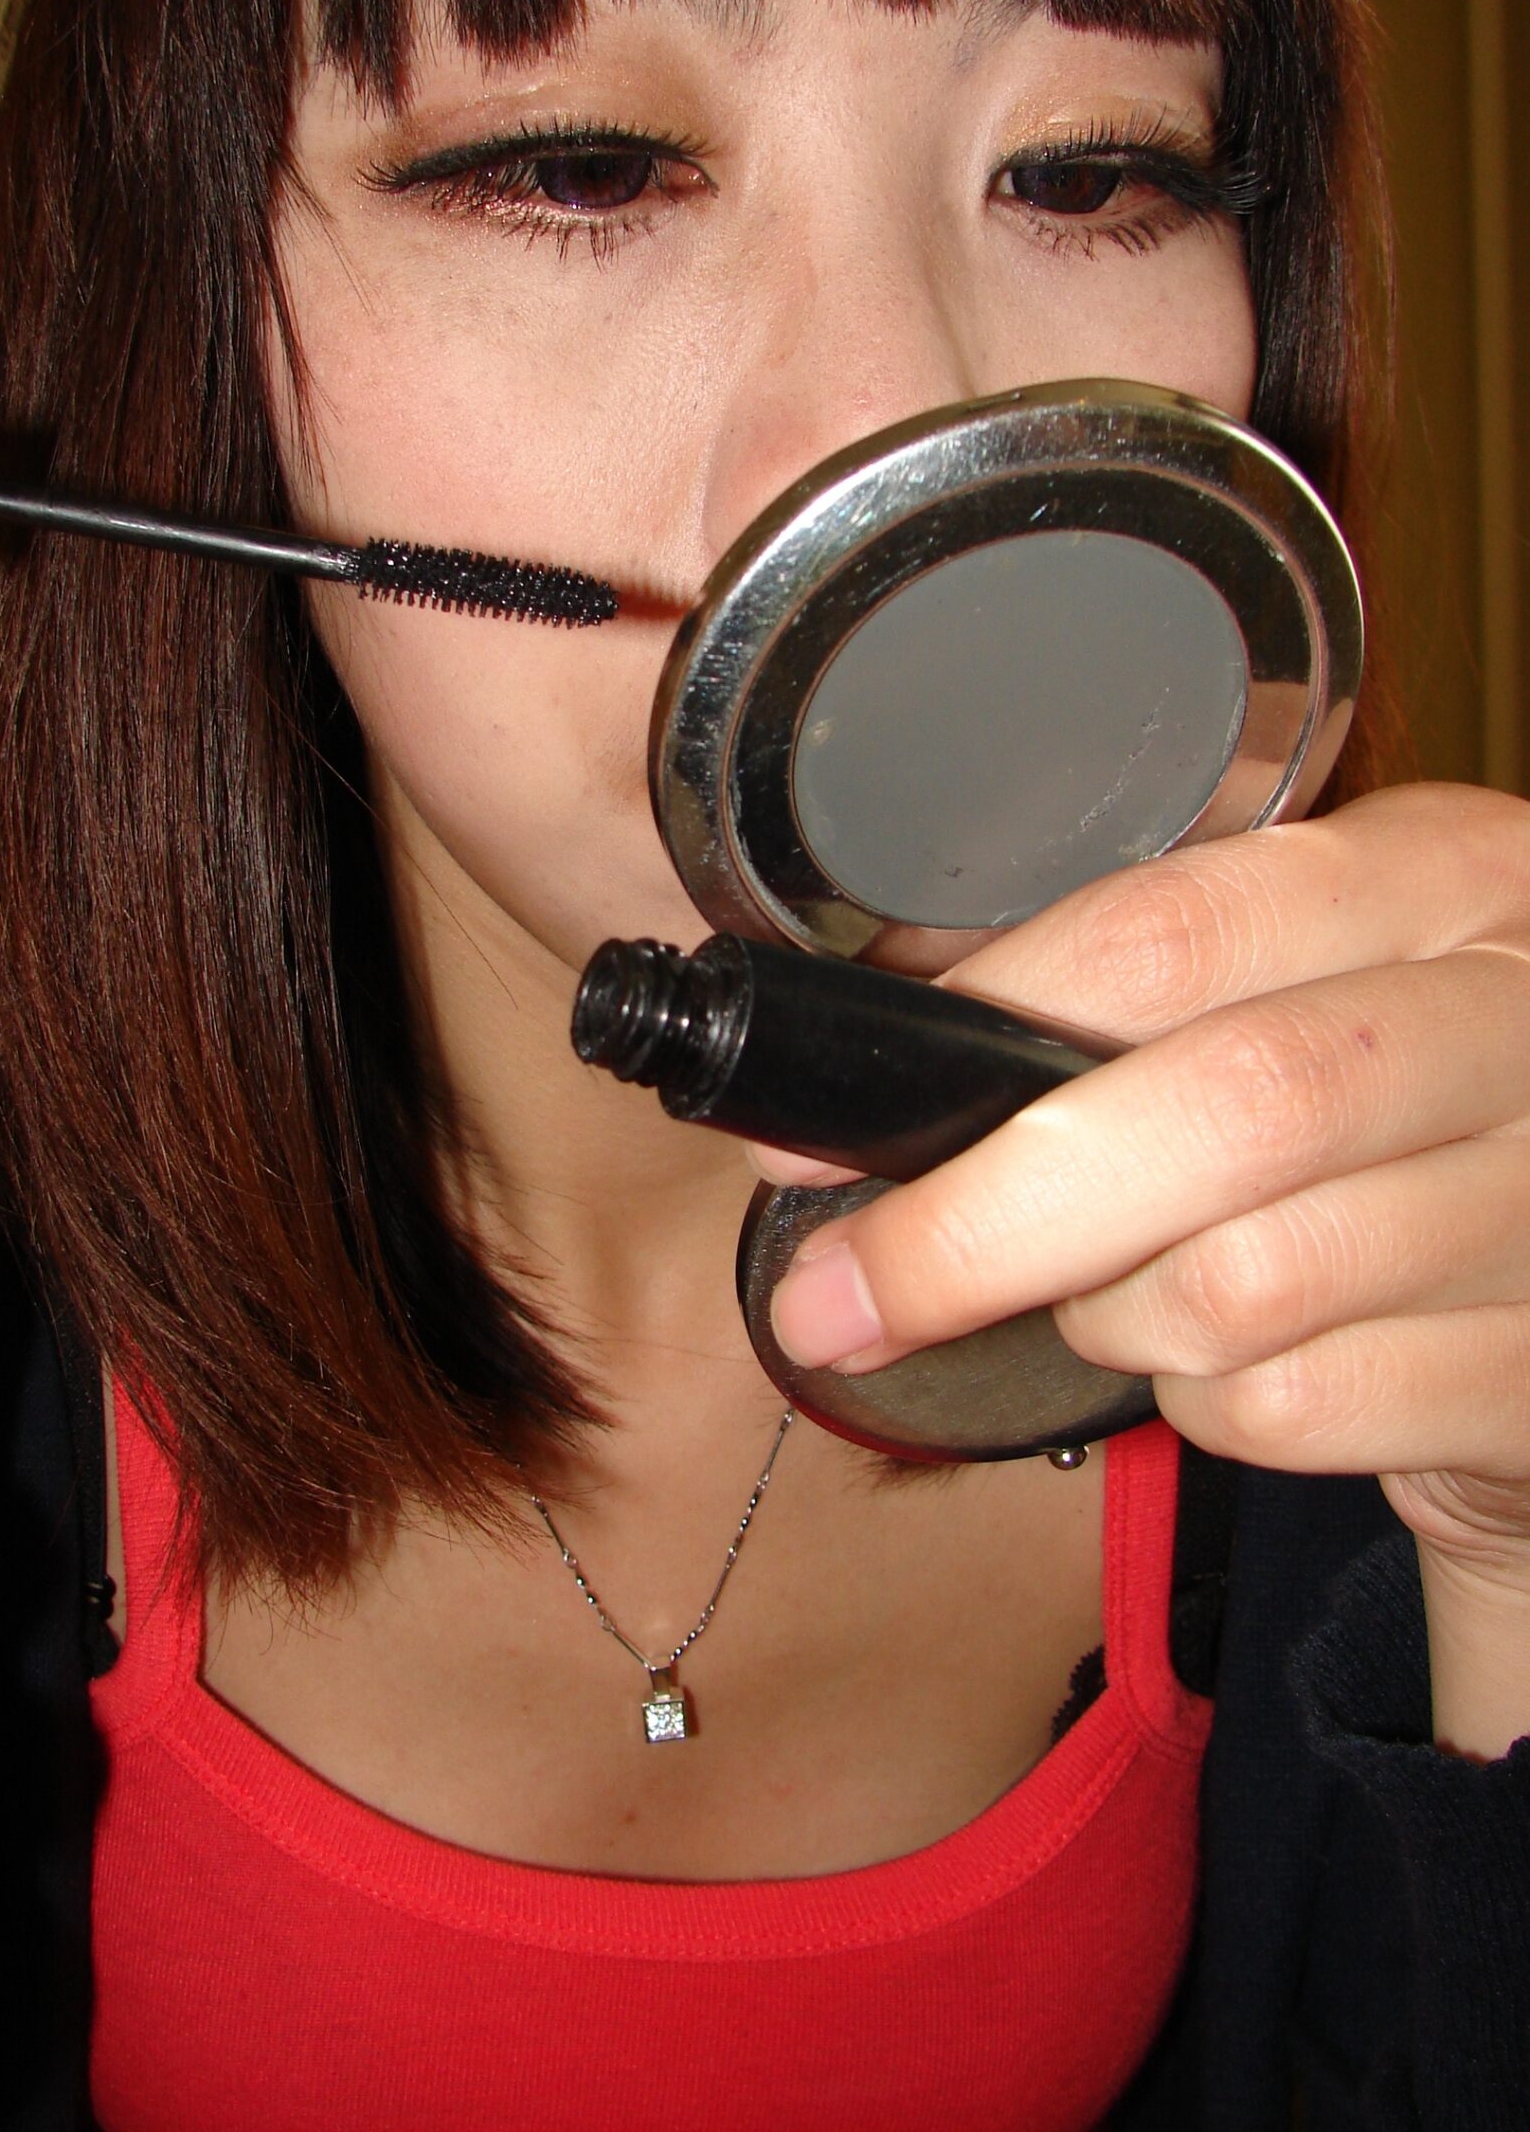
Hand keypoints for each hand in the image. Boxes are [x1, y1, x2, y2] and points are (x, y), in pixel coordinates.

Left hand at [766, 784, 1529, 1584]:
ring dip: (1112, 1315)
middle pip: (1222, 1112)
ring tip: (1117, 1294)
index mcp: (1442, 875)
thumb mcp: (1304, 988)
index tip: (824, 1120)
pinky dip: (1210, 1409)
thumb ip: (1127, 994)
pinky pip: (1293, 1409)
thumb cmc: (1385, 1120)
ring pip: (1242, 1283)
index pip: (1179, 927)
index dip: (979, 1021)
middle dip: (981, 1223)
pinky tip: (1235, 1364)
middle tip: (839, 1297)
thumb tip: (861, 1057)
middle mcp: (1525, 1019)